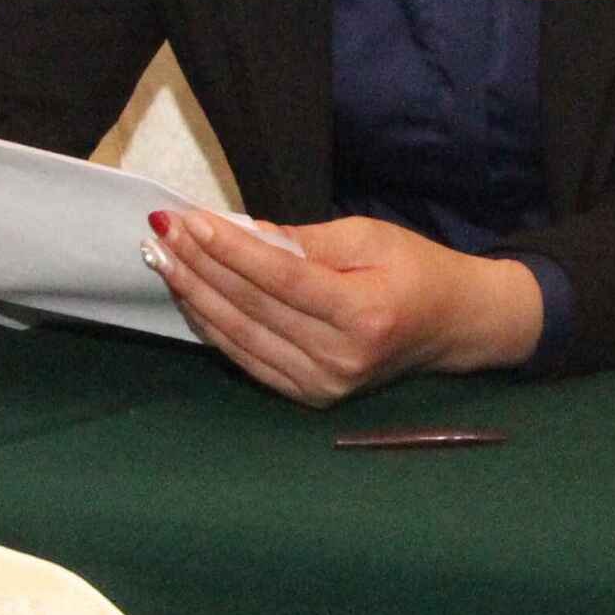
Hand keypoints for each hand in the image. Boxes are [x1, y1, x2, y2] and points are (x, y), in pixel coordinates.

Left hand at [142, 208, 542, 403]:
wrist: (453, 326)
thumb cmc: (417, 271)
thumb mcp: (371, 238)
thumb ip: (304, 240)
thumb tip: (239, 232)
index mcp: (365, 314)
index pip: (280, 279)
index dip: (229, 249)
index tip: (189, 219)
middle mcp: (342, 357)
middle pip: (252, 307)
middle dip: (200, 266)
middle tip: (161, 232)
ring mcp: (324, 384)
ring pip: (239, 336)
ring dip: (195, 295)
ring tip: (163, 259)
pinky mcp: (309, 396)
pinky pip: (246, 359)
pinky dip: (212, 326)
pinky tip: (191, 294)